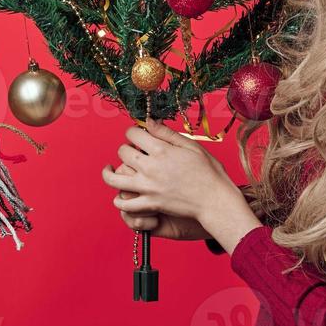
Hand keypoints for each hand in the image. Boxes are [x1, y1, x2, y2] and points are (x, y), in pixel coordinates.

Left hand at [101, 120, 261, 251]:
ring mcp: (148, 187)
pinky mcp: (150, 204)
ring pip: (115, 178)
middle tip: (133, 151)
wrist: (215, 200)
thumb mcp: (191, 145)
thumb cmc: (208, 172)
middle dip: (125, 148)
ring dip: (110, 173)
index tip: (137, 134)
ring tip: (109, 169)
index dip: (133, 131)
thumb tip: (148, 121)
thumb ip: (167, 133)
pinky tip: (121, 193)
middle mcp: (151, 167)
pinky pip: (125, 203)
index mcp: (161, 150)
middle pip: (122, 152)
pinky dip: (120, 199)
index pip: (133, 134)